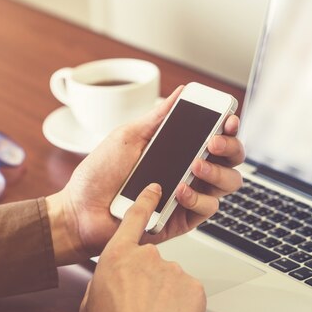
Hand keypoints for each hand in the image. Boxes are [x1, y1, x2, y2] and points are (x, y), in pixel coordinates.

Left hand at [46, 85, 244, 263]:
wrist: (81, 210)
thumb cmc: (100, 174)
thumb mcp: (128, 136)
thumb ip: (158, 117)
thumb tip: (180, 93)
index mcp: (179, 149)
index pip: (216, 135)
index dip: (228, 127)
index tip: (227, 118)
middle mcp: (189, 171)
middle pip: (231, 159)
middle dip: (230, 147)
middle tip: (213, 142)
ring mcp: (189, 195)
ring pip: (227, 184)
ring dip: (216, 172)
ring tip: (194, 166)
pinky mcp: (184, 219)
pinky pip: (207, 208)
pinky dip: (197, 198)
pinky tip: (178, 191)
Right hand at [79, 183, 205, 311]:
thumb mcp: (90, 302)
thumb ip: (104, 280)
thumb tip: (112, 278)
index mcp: (118, 256)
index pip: (135, 218)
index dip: (146, 201)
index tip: (156, 188)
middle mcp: (148, 256)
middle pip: (153, 261)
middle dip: (150, 280)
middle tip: (141, 305)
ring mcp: (174, 270)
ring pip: (172, 279)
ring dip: (166, 295)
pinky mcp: (195, 288)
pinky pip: (189, 293)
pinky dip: (182, 306)